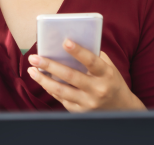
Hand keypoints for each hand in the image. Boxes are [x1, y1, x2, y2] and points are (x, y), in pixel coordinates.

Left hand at [27, 39, 145, 111]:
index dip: (78, 51)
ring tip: (31, 70)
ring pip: (61, 90)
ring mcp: (89, 103)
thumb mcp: (108, 67)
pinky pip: (61, 99)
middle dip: (50, 65)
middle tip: (34, 57)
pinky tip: (41, 80)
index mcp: (106, 74)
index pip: (91, 61)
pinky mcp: (81, 112)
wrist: (122, 109)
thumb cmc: (111, 80)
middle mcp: (98, 89)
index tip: (65, 41)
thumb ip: (92, 55)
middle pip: (70, 76)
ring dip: (43, 80)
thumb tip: (68, 43)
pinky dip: (50, 89)